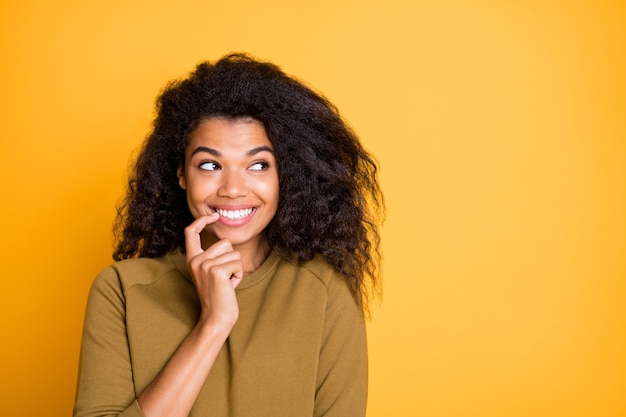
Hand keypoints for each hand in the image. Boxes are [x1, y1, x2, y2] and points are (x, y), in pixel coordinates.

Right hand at [184, 214, 242, 330]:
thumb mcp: (211, 272)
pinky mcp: (217, 271)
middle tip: (224, 277)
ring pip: (234, 253)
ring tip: (227, 282)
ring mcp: (205, 265)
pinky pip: (238, 263)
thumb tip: (223, 240)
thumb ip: (212, 256)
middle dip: (232, 258)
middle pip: (225, 242)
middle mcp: (195, 260)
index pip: (191, 232)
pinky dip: (239, 275)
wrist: (216, 318)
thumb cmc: (218, 295)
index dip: (202, 220)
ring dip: (236, 268)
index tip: (214, 215)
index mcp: (192, 259)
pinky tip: (230, 286)